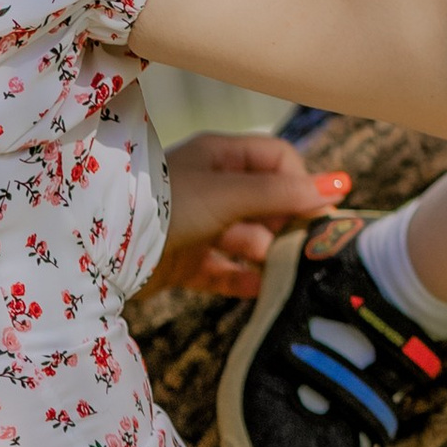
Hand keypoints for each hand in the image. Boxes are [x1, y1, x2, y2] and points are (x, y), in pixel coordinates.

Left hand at [145, 131, 351, 301]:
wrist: (104, 250)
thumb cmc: (170, 205)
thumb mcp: (230, 194)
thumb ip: (283, 193)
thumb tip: (342, 184)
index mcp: (221, 155)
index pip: (278, 160)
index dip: (302, 183)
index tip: (319, 214)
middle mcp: (212, 186)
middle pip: (265, 201)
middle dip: (286, 223)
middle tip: (305, 248)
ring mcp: (198, 224)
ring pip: (246, 238)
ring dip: (266, 254)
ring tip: (284, 272)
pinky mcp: (184, 260)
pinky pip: (223, 268)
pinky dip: (242, 279)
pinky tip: (262, 291)